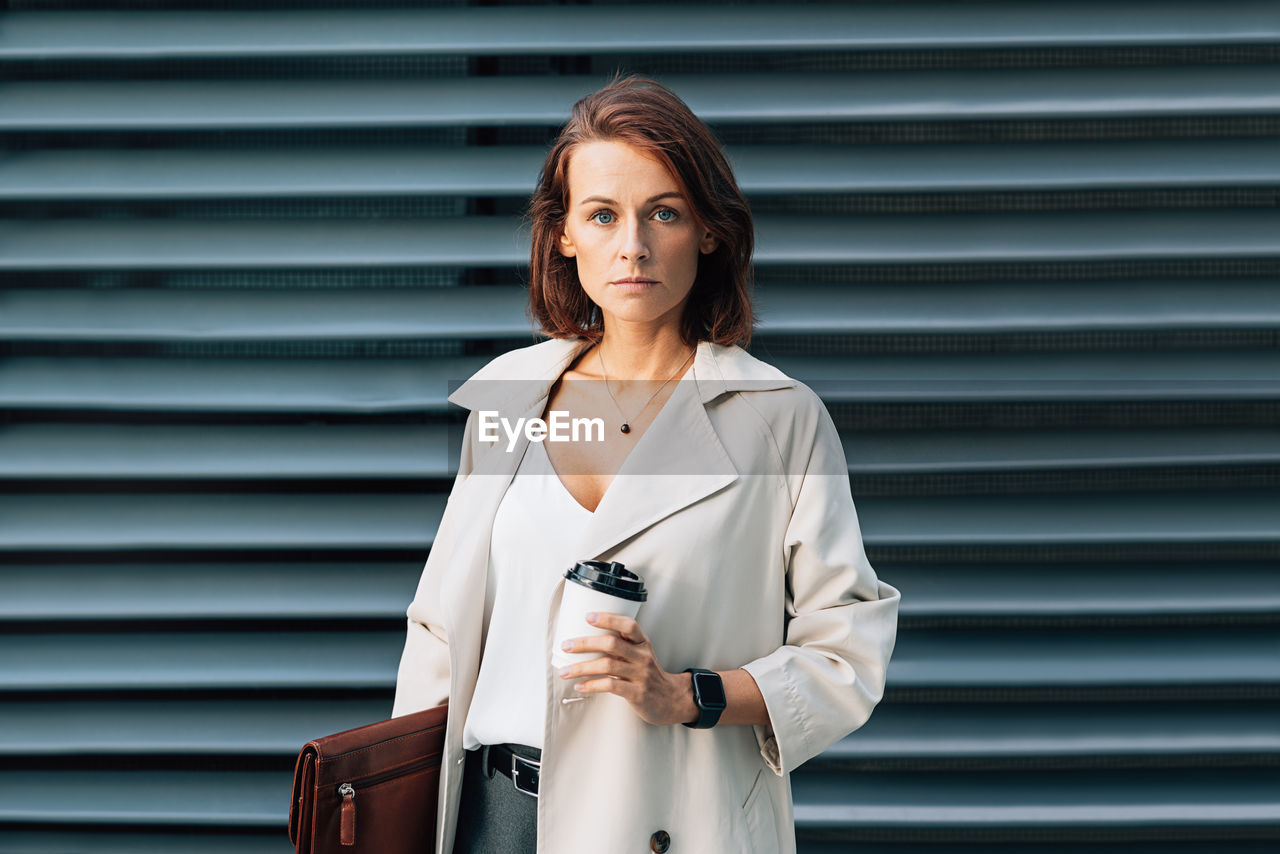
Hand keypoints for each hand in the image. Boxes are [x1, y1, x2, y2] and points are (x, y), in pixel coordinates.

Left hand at [558, 612, 696, 726]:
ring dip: (582, 668)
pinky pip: (611, 686)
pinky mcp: (637, 693)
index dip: (608, 619)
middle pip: (612, 644)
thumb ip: (621, 646)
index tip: (588, 616)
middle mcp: (642, 656)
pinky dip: (592, 685)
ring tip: (565, 671)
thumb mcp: (640, 655)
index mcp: (642, 643)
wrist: (671, 700)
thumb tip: (586, 641)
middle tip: (566, 646)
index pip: (628, 625)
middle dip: (585, 643)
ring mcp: (640, 675)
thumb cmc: (649, 675)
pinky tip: (580, 686)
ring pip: (607, 665)